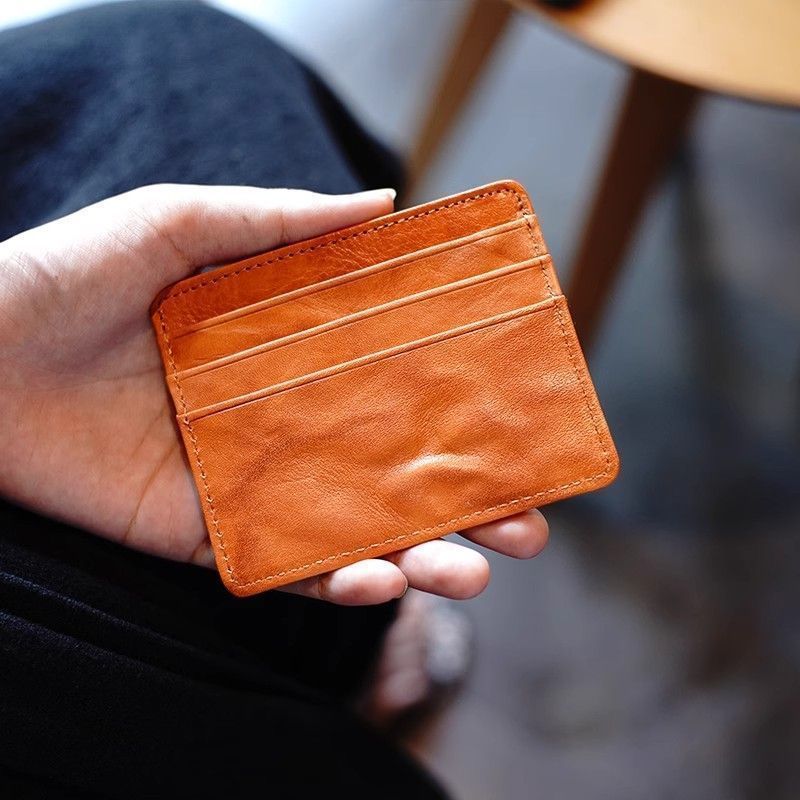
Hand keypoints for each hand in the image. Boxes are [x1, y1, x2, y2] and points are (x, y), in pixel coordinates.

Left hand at [0, 185, 547, 603]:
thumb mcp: (184, 223)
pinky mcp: (207, 536)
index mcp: (293, 358)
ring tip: (478, 568)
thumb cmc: (69, 276)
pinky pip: (285, 566)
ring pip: (355, 532)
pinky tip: (379, 580)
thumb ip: (283, 219)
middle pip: (394, 474)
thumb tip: (388, 202)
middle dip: (467, 504)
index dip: (461, 411)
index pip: (397, 389)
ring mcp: (252, 485)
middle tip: (531, 522)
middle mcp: (286, 425)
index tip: (523, 424)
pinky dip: (335, 581)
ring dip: (422, 556)